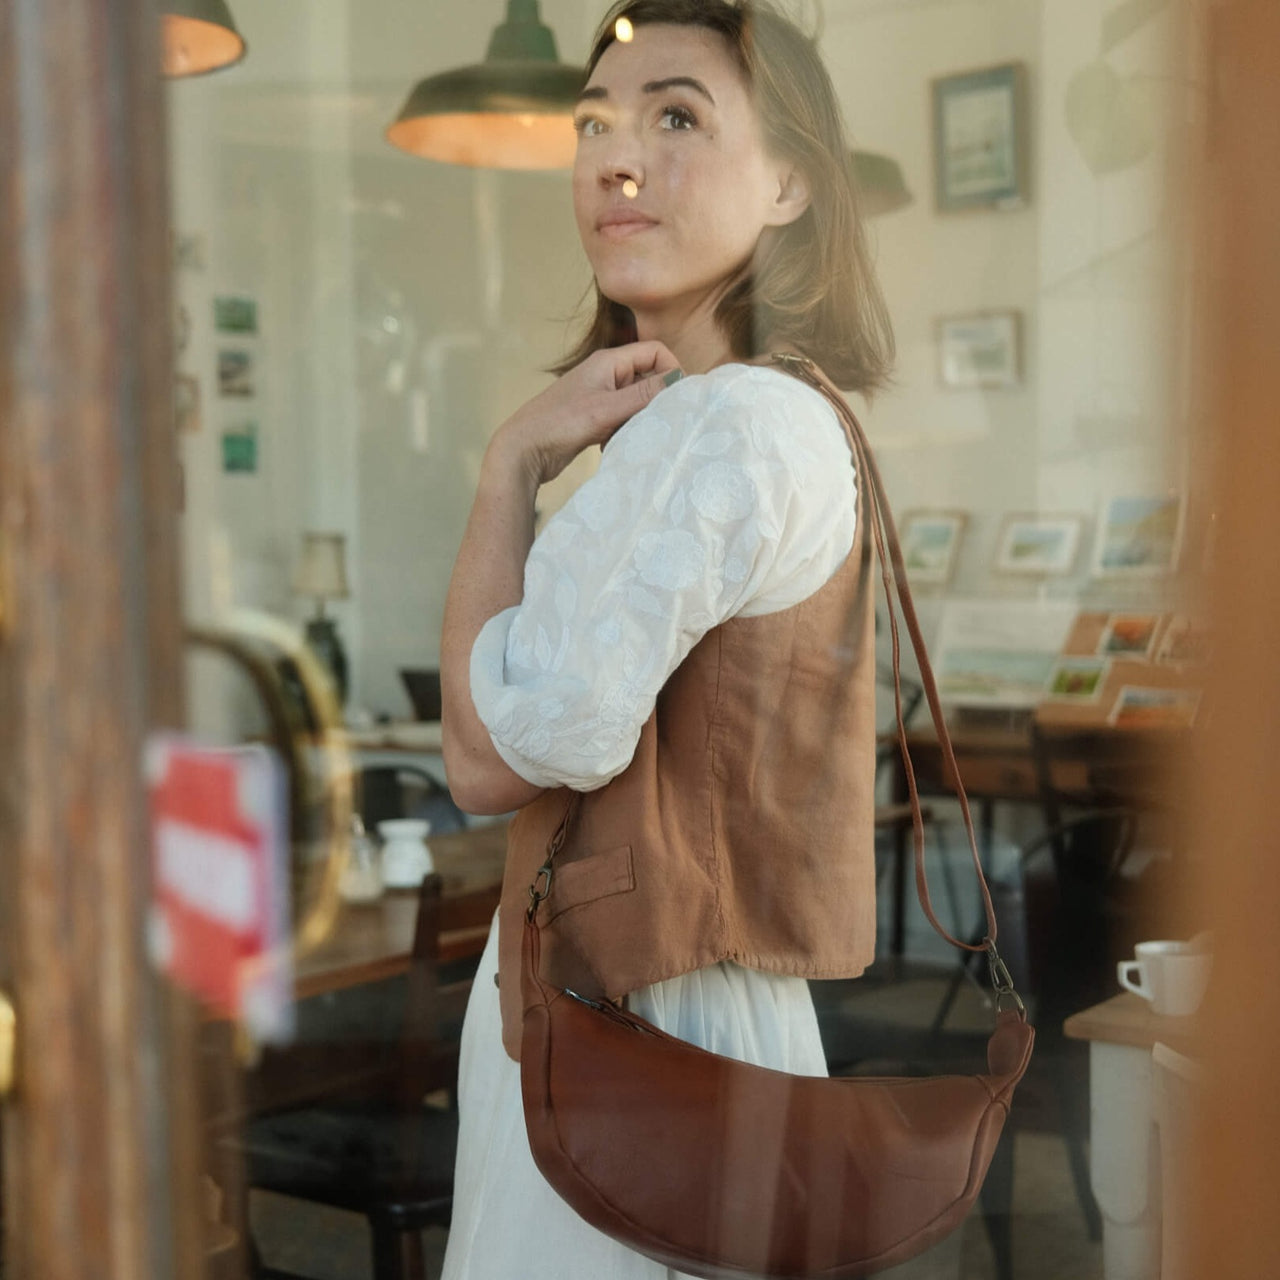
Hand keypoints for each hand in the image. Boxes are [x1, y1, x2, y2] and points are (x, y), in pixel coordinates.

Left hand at [491, 342, 681, 486]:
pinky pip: (623, 420)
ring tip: (633, 437)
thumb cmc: (559, 424)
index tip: (679, 398)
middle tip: (661, 423)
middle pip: (648, 378)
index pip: (655, 352)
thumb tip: (680, 383)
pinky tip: (613, 447)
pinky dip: (624, 433)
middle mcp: (605, 375)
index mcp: (608, 362)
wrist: (522, 452)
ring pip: (637, 403)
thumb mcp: (606, 409)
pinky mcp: (594, 419)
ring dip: (640, 420)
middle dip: (657, 400)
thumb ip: (643, 395)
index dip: (672, 370)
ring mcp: (599, 397)